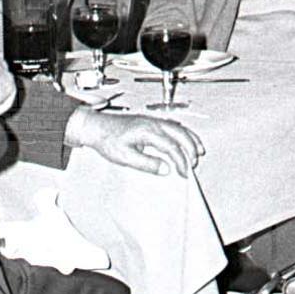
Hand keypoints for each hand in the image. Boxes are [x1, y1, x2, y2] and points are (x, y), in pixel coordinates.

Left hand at [67, 108, 202, 176]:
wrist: (96, 127)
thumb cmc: (107, 140)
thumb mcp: (125, 157)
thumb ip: (147, 164)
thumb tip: (165, 169)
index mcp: (148, 131)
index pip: (172, 146)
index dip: (180, 161)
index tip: (184, 173)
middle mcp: (153, 123)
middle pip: (180, 134)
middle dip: (191, 149)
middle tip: (194, 164)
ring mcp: (153, 120)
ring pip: (179, 128)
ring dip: (190, 139)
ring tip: (198, 151)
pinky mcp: (151, 121)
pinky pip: (173, 125)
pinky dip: (184, 133)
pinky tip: (186, 139)